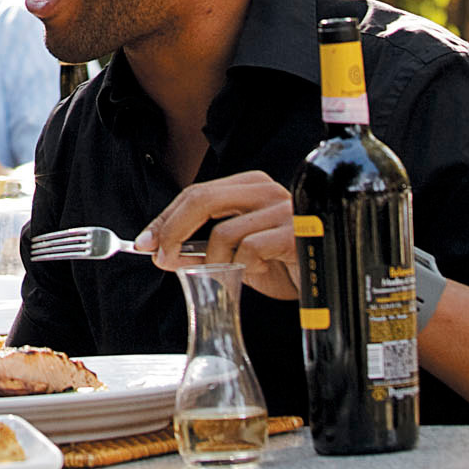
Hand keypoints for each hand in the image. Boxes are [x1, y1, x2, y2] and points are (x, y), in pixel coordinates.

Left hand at [135, 170, 299, 299]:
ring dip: (211, 262)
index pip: (196, 193)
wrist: (323, 282)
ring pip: (223, 232)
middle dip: (172, 230)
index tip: (145, 242)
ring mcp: (284, 210)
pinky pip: (249, 251)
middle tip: (160, 257)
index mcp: (250, 186)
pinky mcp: (296, 234)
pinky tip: (254, 275)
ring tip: (222, 277)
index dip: (166, 218)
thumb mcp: (233, 253)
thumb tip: (157, 250)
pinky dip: (240, 269)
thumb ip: (199, 246)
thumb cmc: (279, 266)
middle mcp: (267, 190)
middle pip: (202, 199)